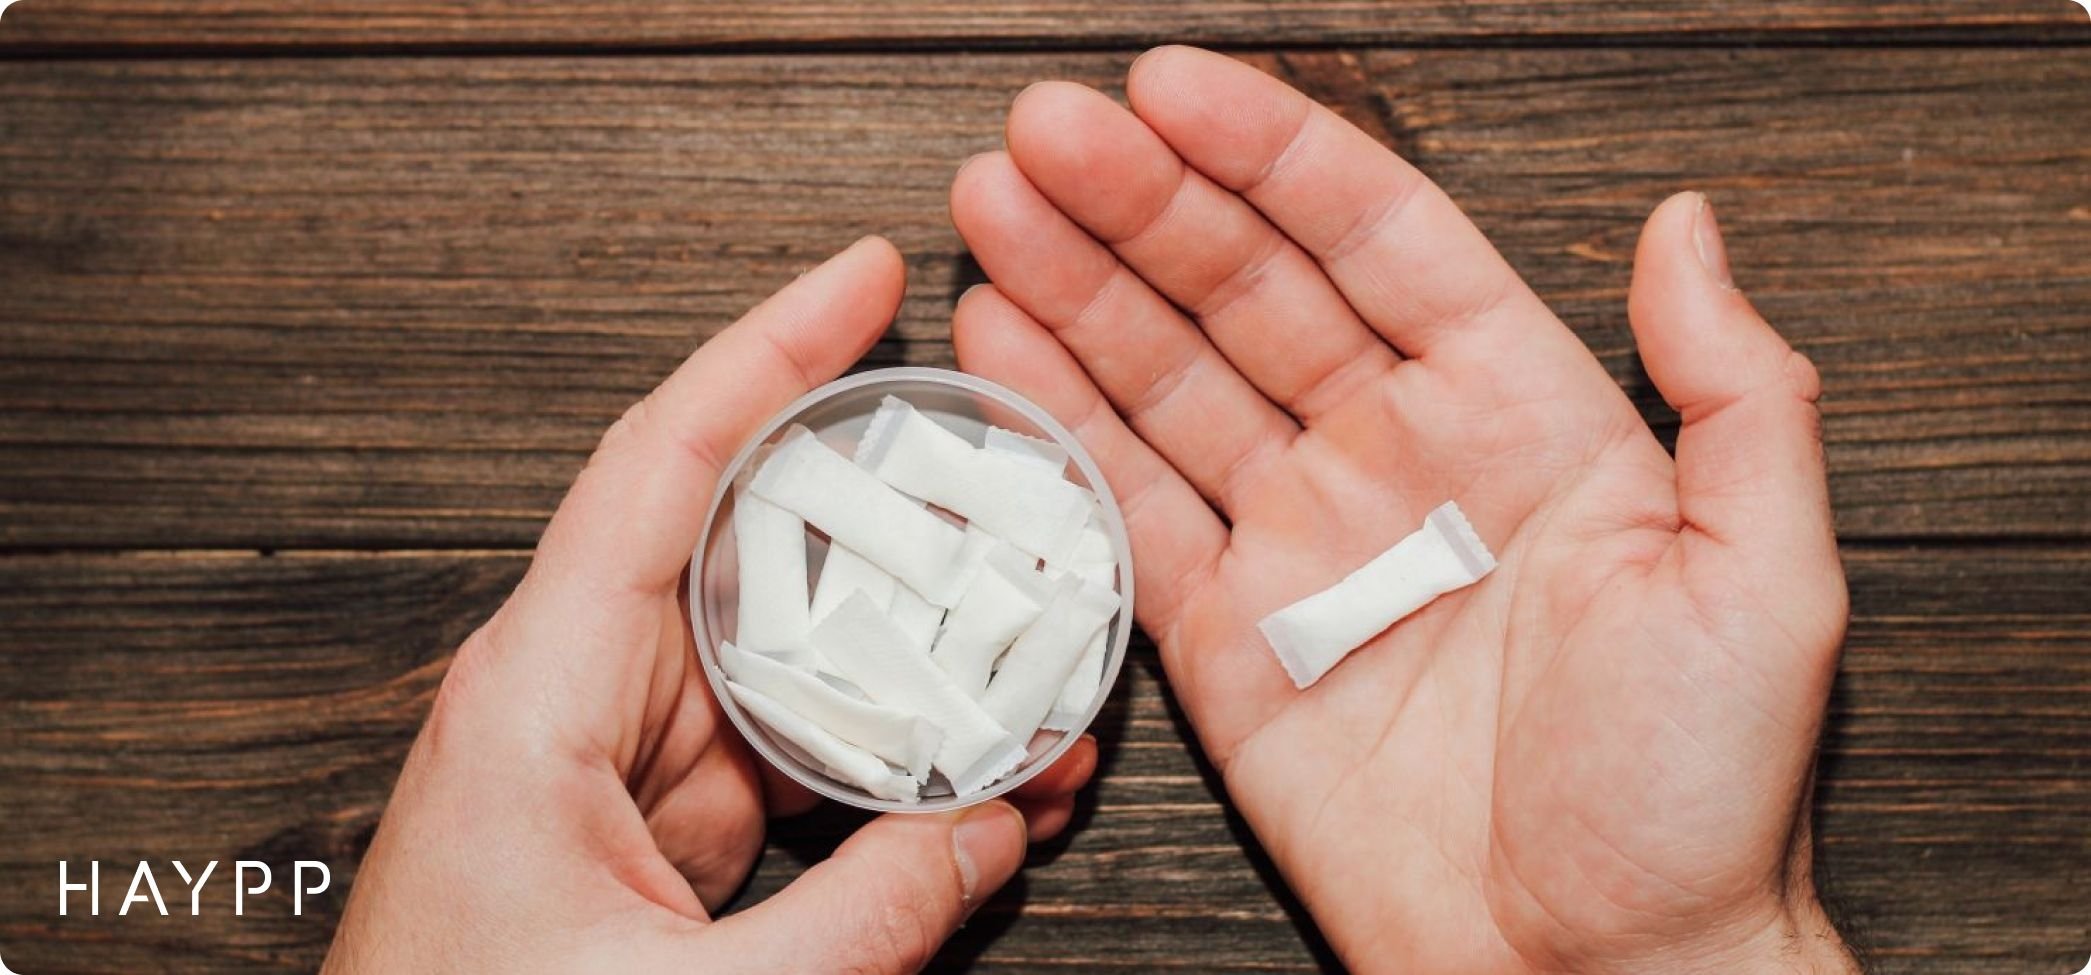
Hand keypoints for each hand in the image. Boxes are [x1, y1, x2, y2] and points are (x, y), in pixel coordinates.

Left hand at [324, 238, 1096, 973]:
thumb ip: (863, 920)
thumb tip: (986, 834)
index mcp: (539, 695)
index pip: (661, 465)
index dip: (768, 352)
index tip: (864, 276)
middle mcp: (574, 701)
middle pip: (753, 555)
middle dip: (895, 529)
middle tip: (1016, 501)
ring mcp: (616, 766)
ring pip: (789, 664)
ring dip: (907, 671)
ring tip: (1034, 682)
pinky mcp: (650, 832)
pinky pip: (785, 757)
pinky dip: (877, 766)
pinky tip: (967, 785)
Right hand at [950, 48, 1856, 973]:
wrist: (1594, 971)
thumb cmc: (1697, 793)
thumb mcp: (1768, 576)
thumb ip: (1736, 387)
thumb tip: (1688, 223)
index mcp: (1520, 412)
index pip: (1378, 240)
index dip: (1272, 156)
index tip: (1172, 88)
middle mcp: (1397, 458)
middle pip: (1246, 289)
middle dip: (1140, 203)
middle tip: (1042, 129)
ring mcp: (1302, 543)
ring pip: (1170, 380)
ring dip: (1079, 288)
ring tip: (994, 200)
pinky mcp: (1226, 640)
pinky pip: (1129, 511)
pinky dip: (1062, 428)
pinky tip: (1003, 343)